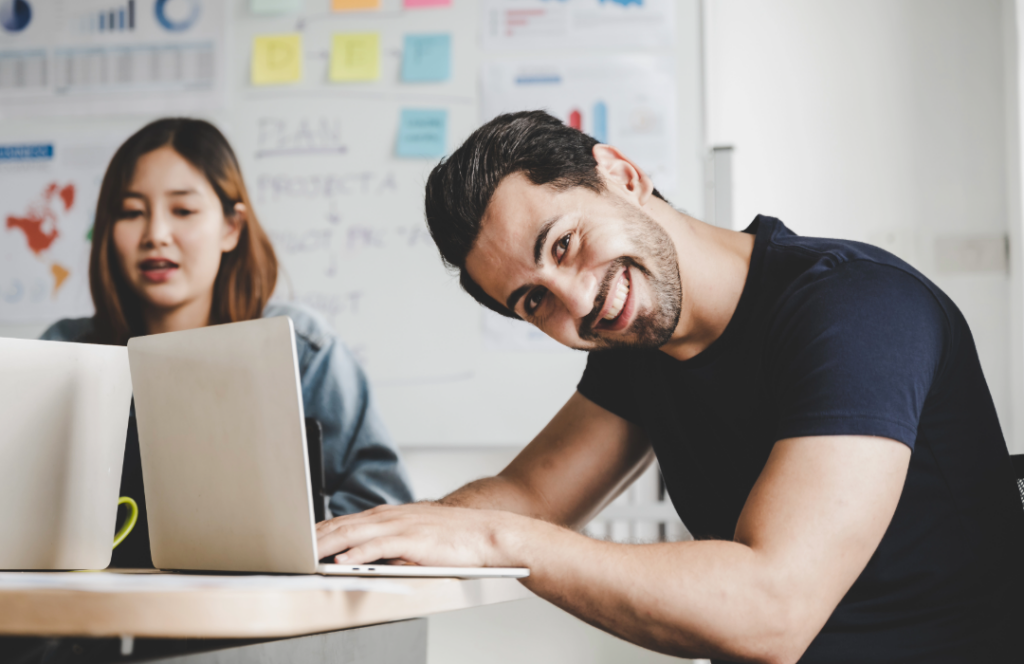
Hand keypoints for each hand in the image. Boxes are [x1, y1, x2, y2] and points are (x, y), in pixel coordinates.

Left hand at [316, 503, 529, 566]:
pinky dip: (358, 553)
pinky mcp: (413, 540)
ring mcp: (401, 526)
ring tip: (305, 555)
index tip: (295, 541)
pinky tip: (342, 561)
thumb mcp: (413, 539)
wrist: (487, 534)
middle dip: (312, 537)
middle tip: (288, 548)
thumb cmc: (454, 539)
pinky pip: (379, 547)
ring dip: (326, 545)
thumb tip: (363, 559)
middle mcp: (390, 517)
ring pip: (354, 533)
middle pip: (342, 525)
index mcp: (388, 516)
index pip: (344, 522)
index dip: (317, 532)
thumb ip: (388, 546)